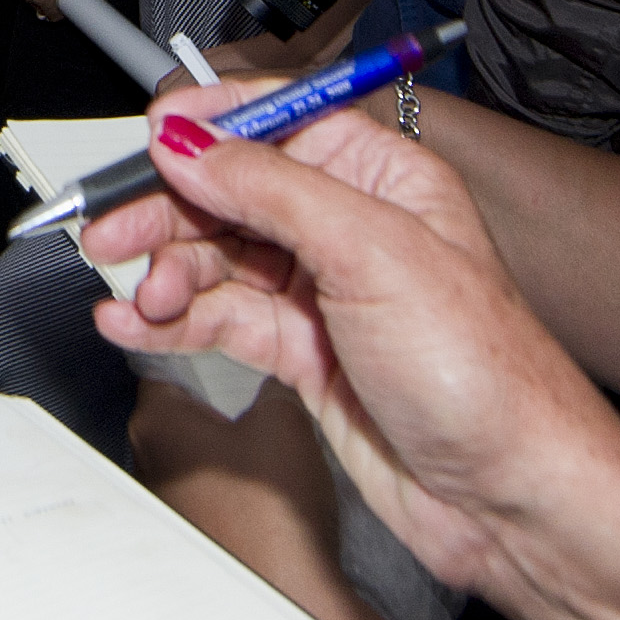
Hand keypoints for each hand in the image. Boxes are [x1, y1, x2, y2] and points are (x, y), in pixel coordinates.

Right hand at [80, 92, 615, 598]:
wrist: (508, 496)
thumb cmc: (487, 376)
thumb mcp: (375, 252)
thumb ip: (273, 190)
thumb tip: (195, 143)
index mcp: (386, 178)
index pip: (280, 123)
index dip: (212, 127)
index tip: (152, 139)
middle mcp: (352, 228)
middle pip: (234, 193)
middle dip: (169, 210)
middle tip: (111, 232)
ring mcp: (325, 294)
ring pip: (219, 260)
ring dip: (168, 273)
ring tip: (140, 298)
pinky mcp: (304, 354)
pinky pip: (221, 320)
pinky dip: (173, 320)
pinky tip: (137, 325)